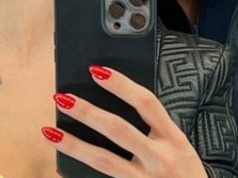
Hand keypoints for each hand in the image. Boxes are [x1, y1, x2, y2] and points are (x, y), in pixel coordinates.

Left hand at [42, 65, 207, 177]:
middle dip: (88, 112)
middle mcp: (161, 158)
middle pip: (119, 129)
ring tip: (50, 131)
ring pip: (104, 159)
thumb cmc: (186, 176)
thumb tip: (119, 105)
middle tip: (63, 97)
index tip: (97, 71)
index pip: (146, 103)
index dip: (121, 85)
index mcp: (174, 139)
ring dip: (75, 144)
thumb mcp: (181, 148)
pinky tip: (59, 164)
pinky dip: (79, 170)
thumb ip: (156, 130)